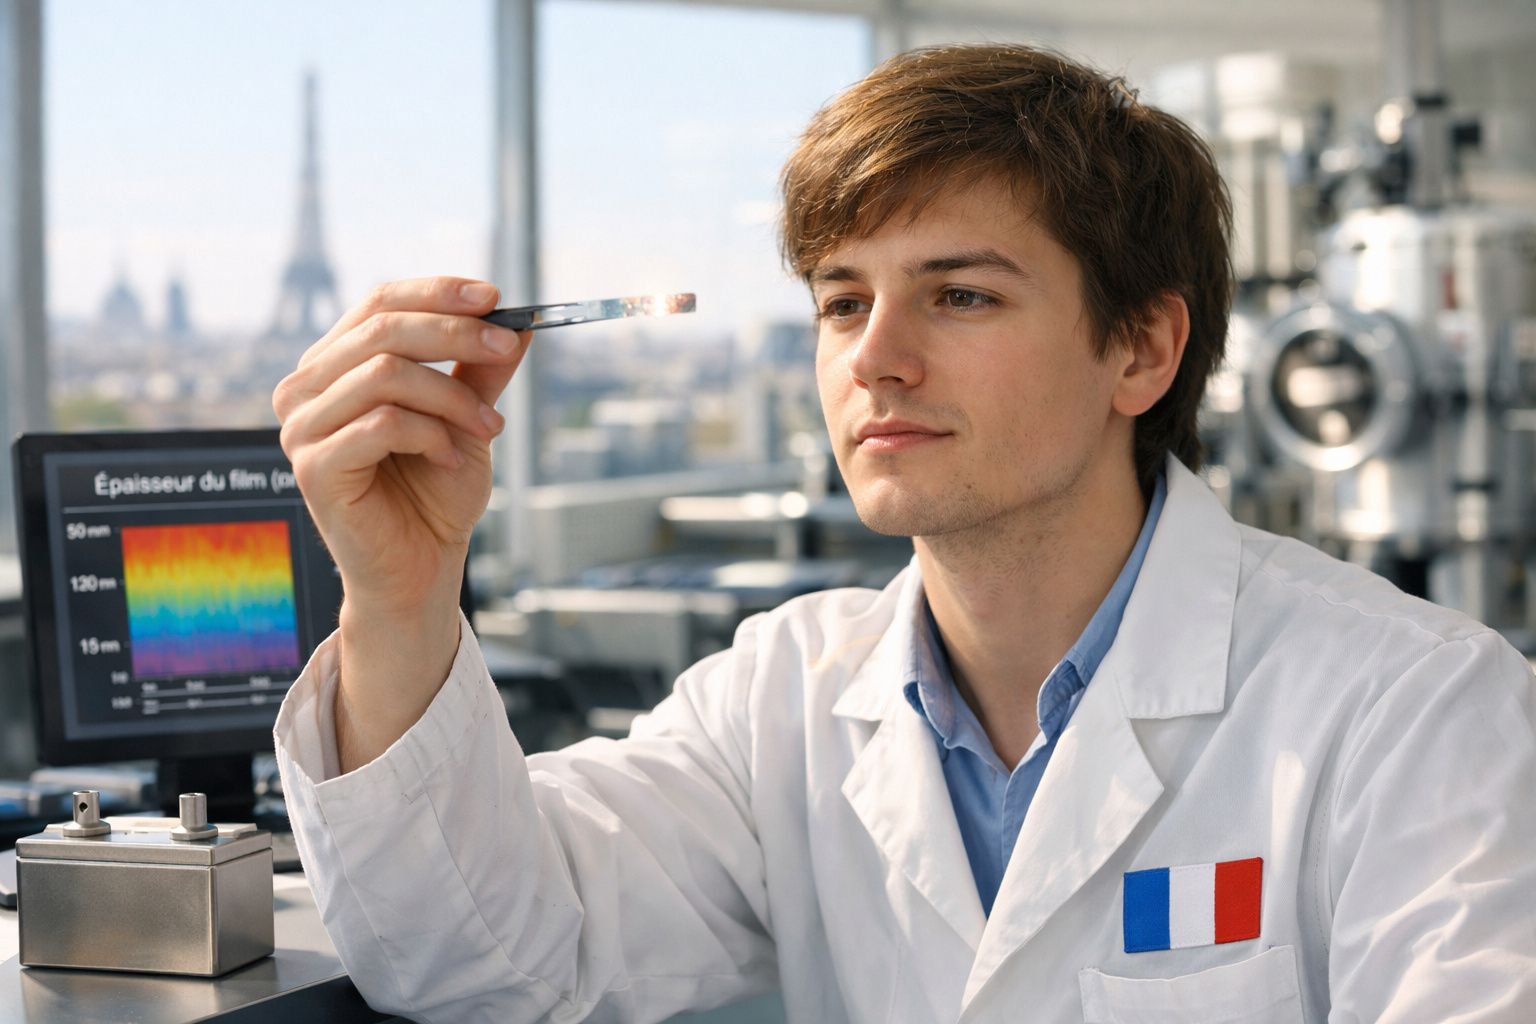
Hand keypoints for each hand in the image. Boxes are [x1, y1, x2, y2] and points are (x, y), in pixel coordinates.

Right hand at [274, 276, 525, 615]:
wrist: (421, 568)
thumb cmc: (434, 494)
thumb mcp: (467, 418)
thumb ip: (481, 370)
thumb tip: (517, 322)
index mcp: (334, 365)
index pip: (379, 303)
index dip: (437, 293)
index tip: (495, 296)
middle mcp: (305, 389)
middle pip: (382, 329)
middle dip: (456, 333)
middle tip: (508, 348)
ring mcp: (302, 428)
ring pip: (385, 374)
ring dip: (451, 396)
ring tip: (488, 429)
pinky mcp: (314, 467)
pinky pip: (383, 424)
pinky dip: (431, 435)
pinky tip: (449, 460)